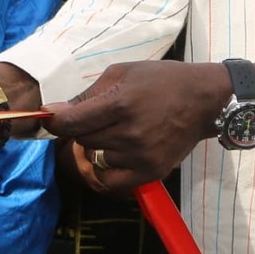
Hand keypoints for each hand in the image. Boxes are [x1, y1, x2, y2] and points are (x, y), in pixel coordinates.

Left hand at [44, 60, 226, 191]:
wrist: (203, 100)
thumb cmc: (160, 80)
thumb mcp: (121, 73)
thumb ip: (87, 94)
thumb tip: (55, 113)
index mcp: (120, 104)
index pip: (71, 123)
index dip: (55, 121)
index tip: (51, 118)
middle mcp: (129, 133)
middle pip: (82, 140)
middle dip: (83, 129)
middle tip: (101, 117)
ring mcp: (140, 156)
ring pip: (95, 158)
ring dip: (98, 146)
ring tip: (117, 131)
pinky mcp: (150, 172)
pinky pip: (110, 180)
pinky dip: (105, 169)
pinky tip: (114, 154)